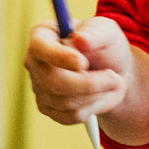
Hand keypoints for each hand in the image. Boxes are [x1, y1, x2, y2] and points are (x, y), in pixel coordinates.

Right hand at [24, 15, 148, 144]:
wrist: (114, 72)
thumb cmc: (106, 46)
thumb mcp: (107, 31)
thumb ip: (96, 33)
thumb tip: (80, 40)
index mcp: (43, 35)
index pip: (40, 48)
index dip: (59, 57)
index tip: (83, 63)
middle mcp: (34, 61)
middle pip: (52, 81)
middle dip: (88, 84)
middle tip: (113, 78)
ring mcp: (38, 87)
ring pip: (64, 102)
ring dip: (97, 94)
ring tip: (111, 82)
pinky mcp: (48, 108)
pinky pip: (69, 116)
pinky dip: (92, 108)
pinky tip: (99, 95)